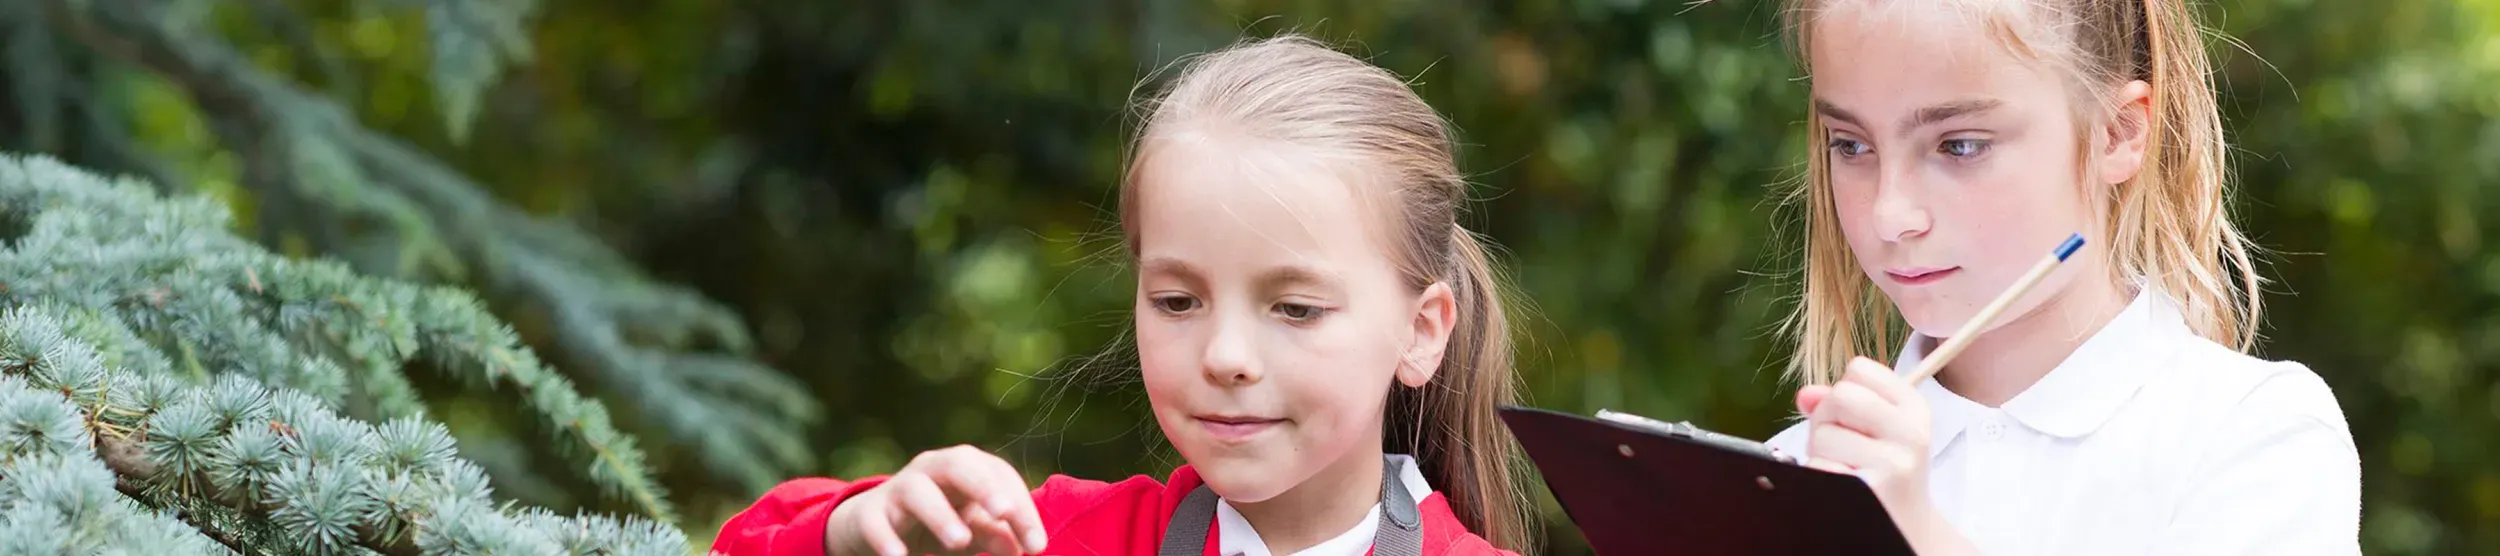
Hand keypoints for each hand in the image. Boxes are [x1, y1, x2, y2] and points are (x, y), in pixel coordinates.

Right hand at [826, 445, 1048, 555]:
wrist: (873, 525)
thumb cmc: (937, 520)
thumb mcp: (971, 527)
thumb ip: (996, 534)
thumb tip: (1022, 548)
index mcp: (963, 467)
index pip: (998, 475)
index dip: (1021, 507)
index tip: (1037, 544)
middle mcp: (931, 469)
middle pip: (958, 463)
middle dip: (983, 486)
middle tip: (1004, 513)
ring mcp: (898, 489)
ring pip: (917, 491)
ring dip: (939, 514)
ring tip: (959, 541)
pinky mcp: (868, 514)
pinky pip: (875, 521)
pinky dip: (887, 539)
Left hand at [1797, 357, 1959, 549]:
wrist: (1903, 527)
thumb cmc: (1880, 472)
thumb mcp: (1872, 431)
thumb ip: (1836, 404)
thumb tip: (1805, 395)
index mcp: (1914, 409)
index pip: (1860, 370)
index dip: (1843, 391)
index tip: (1855, 418)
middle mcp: (1911, 433)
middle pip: (1840, 396)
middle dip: (1827, 420)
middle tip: (1842, 446)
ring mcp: (1894, 463)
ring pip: (1823, 436)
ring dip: (1821, 454)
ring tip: (1845, 470)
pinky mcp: (1871, 489)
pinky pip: (1820, 467)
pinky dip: (1820, 476)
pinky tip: (1842, 486)